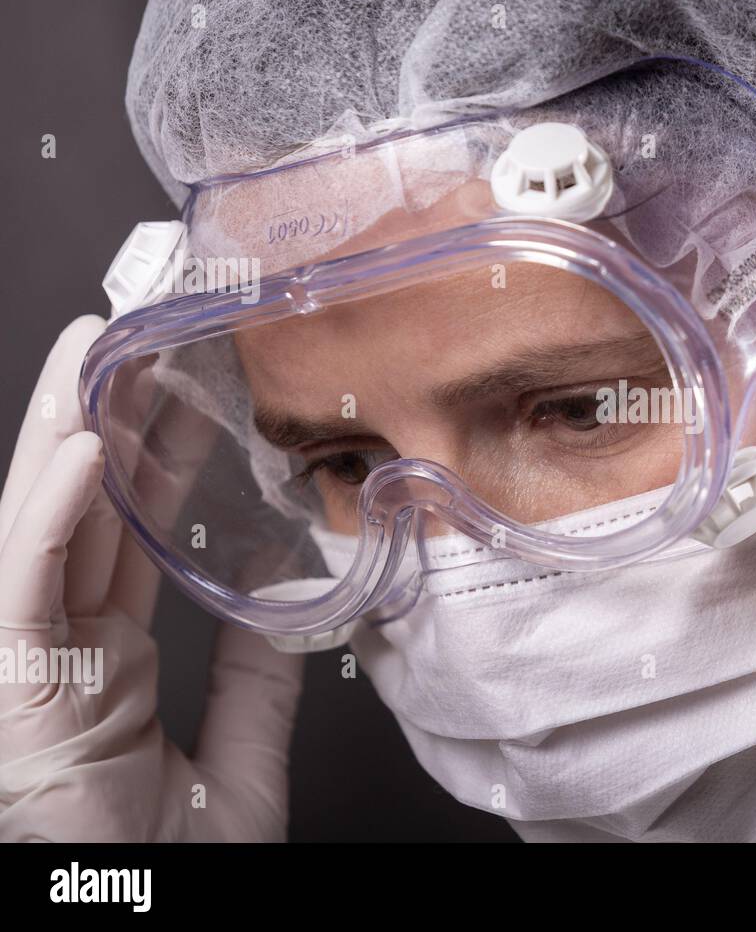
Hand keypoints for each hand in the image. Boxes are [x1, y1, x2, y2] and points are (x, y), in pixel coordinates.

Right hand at [0, 316, 303, 839]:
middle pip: (83, 510)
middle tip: (135, 336)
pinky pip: (24, 583)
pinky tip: (79, 450)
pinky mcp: (11, 682)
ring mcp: (26, 659)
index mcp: (106, 658)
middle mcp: (59, 646)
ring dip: (67, 434)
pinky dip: (51, 514)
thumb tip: (276, 590)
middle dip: (104, 420)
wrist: (140, 922)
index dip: (150, 457)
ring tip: (95, 352)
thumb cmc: (173, 865)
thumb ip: (256, 671)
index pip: (128, 531)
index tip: (180, 389)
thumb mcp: (241, 751)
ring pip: (44, 524)